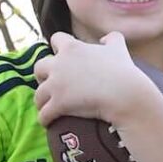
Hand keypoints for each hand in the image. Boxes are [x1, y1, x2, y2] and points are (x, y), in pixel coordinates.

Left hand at [34, 27, 150, 127]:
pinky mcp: (58, 104)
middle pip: (39, 67)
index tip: (61, 55)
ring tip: (47, 107)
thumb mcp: (118, 48)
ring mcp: (56, 85)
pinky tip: (48, 123)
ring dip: (41, 100)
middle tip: (51, 83)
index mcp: (72, 48)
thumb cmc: (123, 71)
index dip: (57, 48)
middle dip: (43, 75)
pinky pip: (43, 113)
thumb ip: (112, 38)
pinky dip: (44, 118)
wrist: (124, 94)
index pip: (55, 39)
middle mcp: (59, 64)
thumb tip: (105, 39)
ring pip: (38, 94)